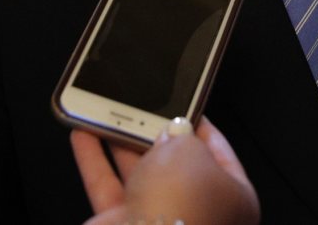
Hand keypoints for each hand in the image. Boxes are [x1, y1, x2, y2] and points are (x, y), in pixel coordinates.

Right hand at [71, 118, 259, 224]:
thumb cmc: (181, 209)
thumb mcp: (189, 152)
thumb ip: (180, 135)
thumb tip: (171, 134)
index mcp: (233, 197)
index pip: (219, 152)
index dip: (199, 126)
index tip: (183, 105)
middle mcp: (196, 212)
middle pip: (174, 164)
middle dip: (155, 135)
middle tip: (143, 109)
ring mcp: (159, 222)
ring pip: (138, 174)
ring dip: (121, 143)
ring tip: (107, 114)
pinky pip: (106, 186)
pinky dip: (94, 160)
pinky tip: (84, 135)